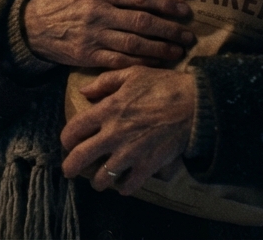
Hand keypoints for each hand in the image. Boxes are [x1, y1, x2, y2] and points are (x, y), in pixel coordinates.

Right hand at [23, 0, 193, 67]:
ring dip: (160, 49)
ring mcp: (94, 37)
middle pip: (142, 22)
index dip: (165, 3)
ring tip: (178, 51)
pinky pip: (119, 62)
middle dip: (169, 29)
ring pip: (134, 45)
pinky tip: (155, 64)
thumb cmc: (64, 0)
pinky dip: (140, 64)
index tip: (185, 10)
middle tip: (189, 35)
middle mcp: (99, 13)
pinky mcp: (88, 57)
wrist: (33, 26)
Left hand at [60, 66, 196, 194]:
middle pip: (81, 157)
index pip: (74, 129)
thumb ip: (105, 82)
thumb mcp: (132, 74)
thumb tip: (84, 91)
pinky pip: (129, 185)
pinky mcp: (148, 165)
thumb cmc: (164, 85)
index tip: (67, 142)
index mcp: (107, 110)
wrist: (196, 104)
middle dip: (71, 167)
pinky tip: (122, 186)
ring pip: (103, 176)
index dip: (66, 138)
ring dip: (98, 181)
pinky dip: (123, 188)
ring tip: (98, 182)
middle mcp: (114, 134)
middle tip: (69, 172)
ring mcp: (131, 152)